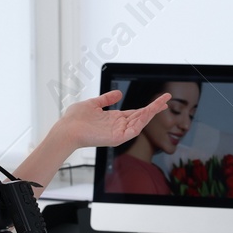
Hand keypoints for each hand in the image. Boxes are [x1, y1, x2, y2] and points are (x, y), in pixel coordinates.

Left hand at [53, 90, 170, 149]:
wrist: (66, 129)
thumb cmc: (75, 119)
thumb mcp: (93, 104)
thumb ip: (106, 99)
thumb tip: (118, 93)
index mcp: (114, 119)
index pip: (135, 112)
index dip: (148, 107)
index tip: (159, 100)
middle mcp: (118, 126)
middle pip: (141, 117)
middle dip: (154, 108)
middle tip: (166, 99)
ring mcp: (118, 133)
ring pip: (140, 122)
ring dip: (151, 113)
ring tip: (161, 103)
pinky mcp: (116, 138)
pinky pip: (133, 130)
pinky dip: (142, 121)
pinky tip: (148, 112)